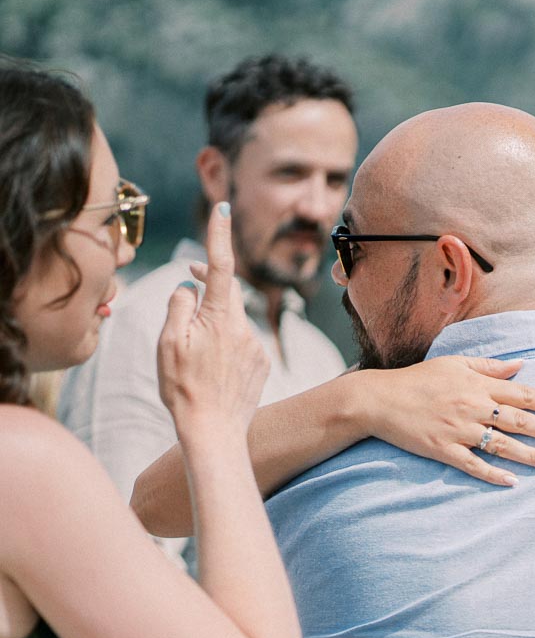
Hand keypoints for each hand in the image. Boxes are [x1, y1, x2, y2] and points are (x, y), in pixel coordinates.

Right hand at [157, 202, 267, 439]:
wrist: (214, 431)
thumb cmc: (184, 387)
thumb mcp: (168, 343)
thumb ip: (178, 307)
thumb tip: (189, 286)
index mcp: (219, 317)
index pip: (221, 265)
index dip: (219, 233)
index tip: (221, 206)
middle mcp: (244, 326)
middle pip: (227, 292)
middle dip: (211, 279)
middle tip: (192, 272)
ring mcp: (256, 346)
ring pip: (233, 320)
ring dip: (214, 320)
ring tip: (193, 346)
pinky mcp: (262, 363)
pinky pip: (242, 342)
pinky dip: (226, 343)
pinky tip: (211, 367)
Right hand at [357, 356, 534, 486]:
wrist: (378, 399)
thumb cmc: (419, 379)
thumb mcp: (456, 364)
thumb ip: (491, 366)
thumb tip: (522, 365)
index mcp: (478, 385)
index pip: (524, 394)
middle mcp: (473, 406)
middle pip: (520, 420)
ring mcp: (458, 430)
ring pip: (502, 444)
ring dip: (531, 455)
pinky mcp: (442, 449)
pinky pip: (472, 464)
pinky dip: (493, 473)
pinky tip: (513, 481)